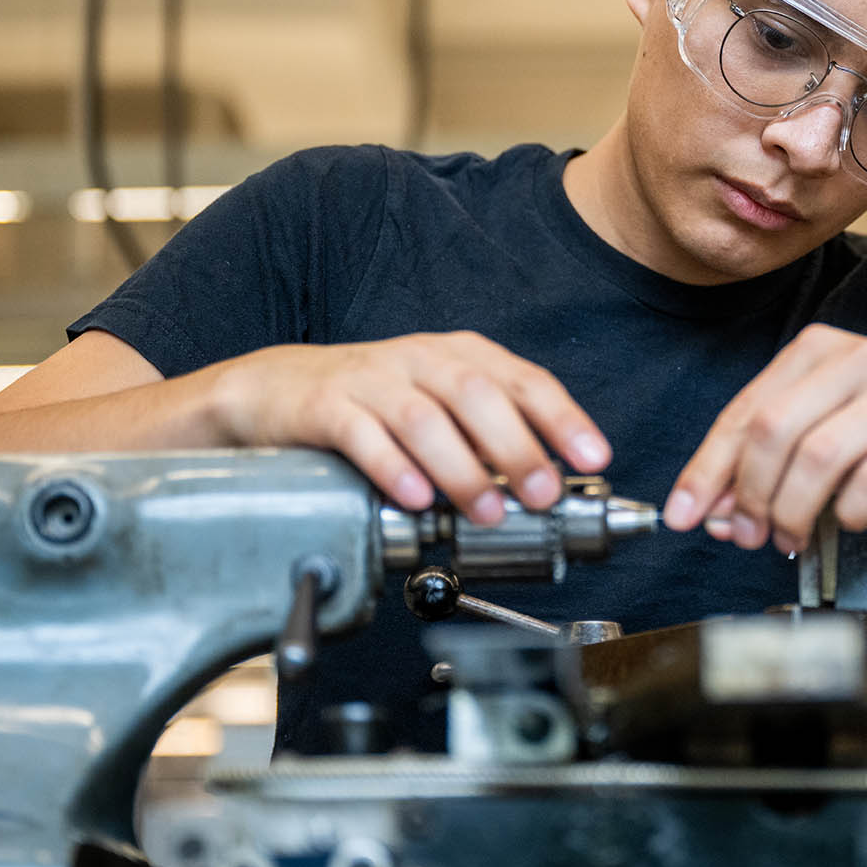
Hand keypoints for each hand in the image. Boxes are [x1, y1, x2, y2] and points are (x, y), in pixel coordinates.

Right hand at [207, 333, 609, 520]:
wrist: (274, 390)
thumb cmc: (372, 404)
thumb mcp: (439, 408)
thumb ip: (486, 441)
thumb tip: (543, 488)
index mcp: (459, 357)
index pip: (523, 380)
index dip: (562, 417)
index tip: (592, 456)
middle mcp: (420, 360)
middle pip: (478, 395)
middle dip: (517, 447)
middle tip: (542, 495)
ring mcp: (371, 379)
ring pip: (424, 417)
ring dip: (460, 467)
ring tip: (484, 510)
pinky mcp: (325, 405)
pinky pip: (362, 433)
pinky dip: (392, 467)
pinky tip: (413, 497)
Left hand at [661, 324, 866, 553]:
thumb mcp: (829, 426)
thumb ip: (771, 461)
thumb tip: (719, 512)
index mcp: (817, 351)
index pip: (744, 412)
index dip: (707, 469)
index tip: (684, 514)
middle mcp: (855, 359)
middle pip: (773, 431)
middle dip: (750, 494)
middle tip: (749, 534)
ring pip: (818, 456)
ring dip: (794, 510)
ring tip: (791, 537)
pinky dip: (849, 511)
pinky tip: (848, 521)